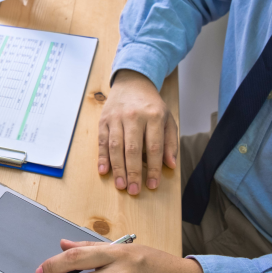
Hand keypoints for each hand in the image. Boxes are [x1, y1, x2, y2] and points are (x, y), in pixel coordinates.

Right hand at [98, 70, 177, 194]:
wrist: (132, 83)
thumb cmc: (151, 105)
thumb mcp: (167, 118)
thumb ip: (170, 142)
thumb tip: (170, 165)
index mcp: (153, 116)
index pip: (154, 147)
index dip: (153, 168)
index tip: (152, 184)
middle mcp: (134, 116)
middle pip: (132, 149)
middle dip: (133, 172)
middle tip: (134, 190)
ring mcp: (116, 118)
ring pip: (115, 147)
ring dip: (117, 168)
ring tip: (120, 185)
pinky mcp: (103, 120)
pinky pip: (102, 141)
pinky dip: (102, 157)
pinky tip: (103, 171)